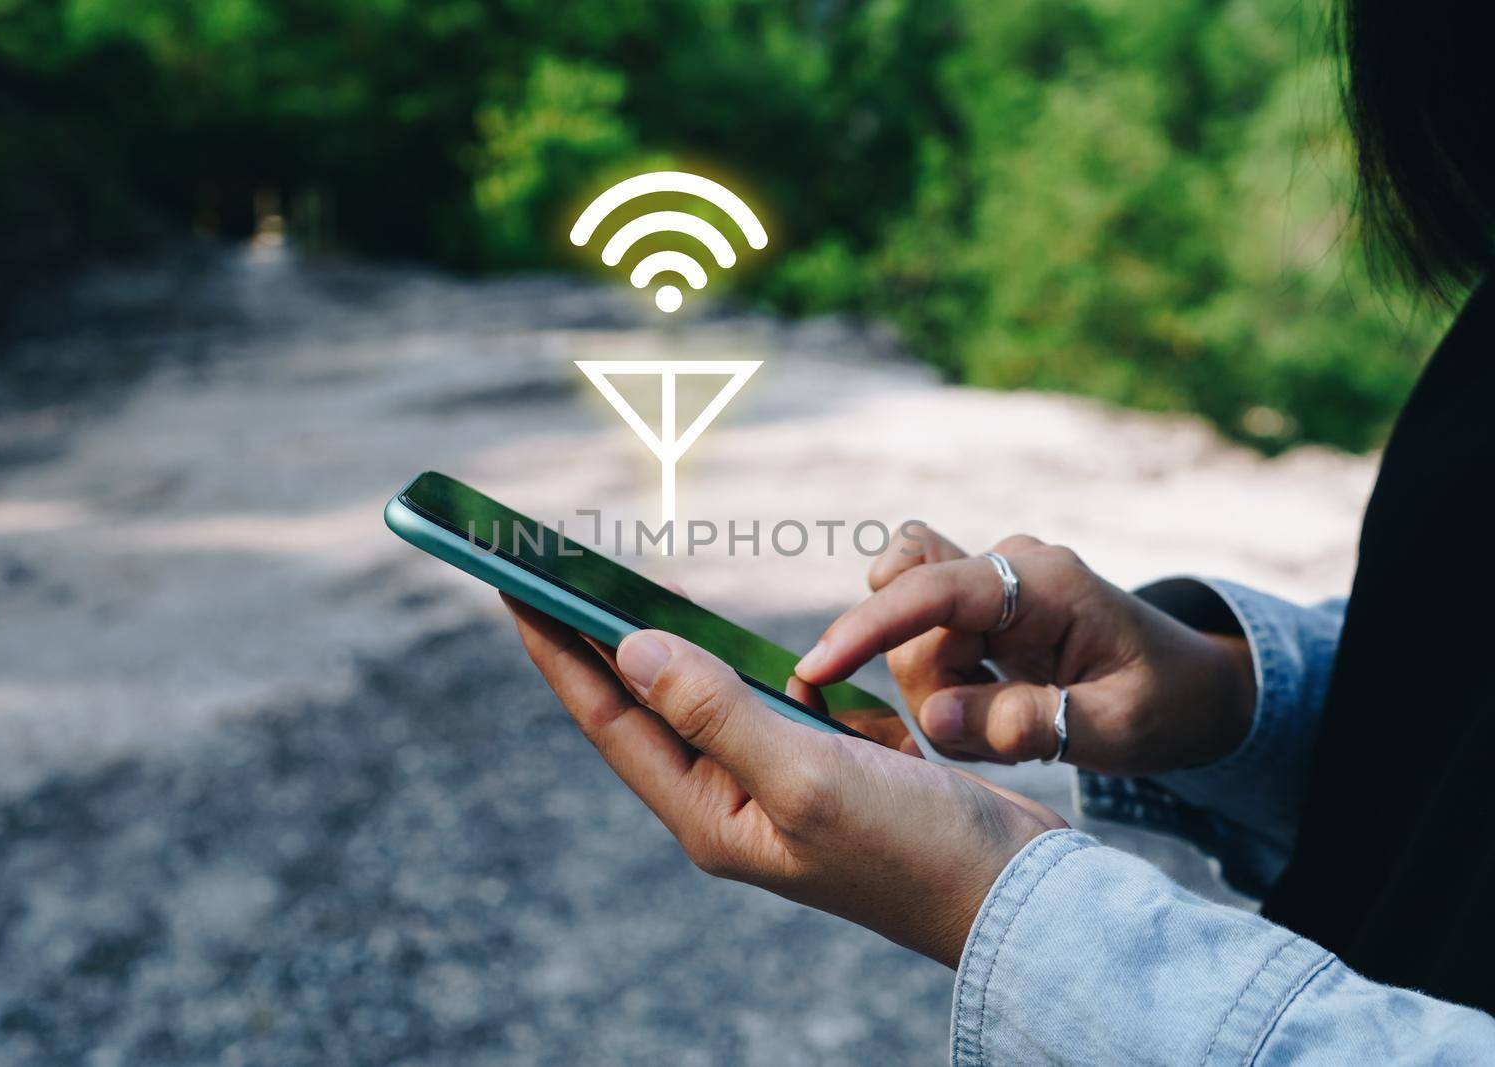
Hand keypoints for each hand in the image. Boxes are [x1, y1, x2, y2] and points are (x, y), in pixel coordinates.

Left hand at [502, 595, 1064, 966]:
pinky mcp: (826, 763)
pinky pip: (775, 699)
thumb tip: (630, 647)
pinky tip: (761, 645)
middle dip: (603, 638)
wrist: (1017, 888)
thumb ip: (717, 711)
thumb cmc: (914, 850)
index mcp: (708, 813)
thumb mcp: (805, 779)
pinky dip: (762, 664)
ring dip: (680, 644)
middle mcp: (730, 798)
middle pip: (649, 703)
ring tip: (634, 586)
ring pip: (711, 696)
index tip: (514, 586)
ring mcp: (777, 781)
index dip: (558, 651)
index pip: (610, 719)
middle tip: (561, 569)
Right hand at [794, 530, 1256, 775]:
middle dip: (935, 694)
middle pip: (911, 626)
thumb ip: (1027, 724)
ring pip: (911, 641)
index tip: (817, 669)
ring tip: (1017, 725)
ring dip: (943, 697)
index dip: (868, 626)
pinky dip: (945, 690)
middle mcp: (1005, 566)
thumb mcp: (1116, 729)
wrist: (1194, 688)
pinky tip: (997, 708)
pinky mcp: (975, 606)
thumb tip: (935, 720)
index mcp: (1044, 582)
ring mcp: (987, 584)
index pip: (933, 590)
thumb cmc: (1166, 705)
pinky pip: (924, 647)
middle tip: (1008, 737)